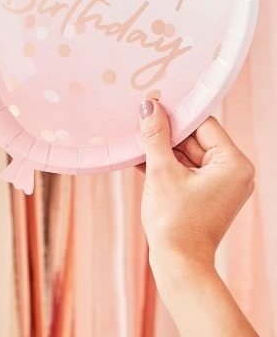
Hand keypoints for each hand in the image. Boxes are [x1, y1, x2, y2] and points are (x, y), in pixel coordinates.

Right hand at [138, 99, 256, 335]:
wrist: (178, 264)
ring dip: (160, 149)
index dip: (176, 114)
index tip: (152, 104)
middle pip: (194, 138)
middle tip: (139, 121)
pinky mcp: (204, 193)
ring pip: (185, 153)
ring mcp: (218, 184)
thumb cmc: (175, 222)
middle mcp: (232, 172)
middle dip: (165, 133)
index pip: (203, 124)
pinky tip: (139, 157)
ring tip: (135, 141)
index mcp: (233, 163)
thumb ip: (156, 135)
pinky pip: (183, 169)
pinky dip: (163, 163)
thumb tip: (150, 106)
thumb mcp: (161, 171)